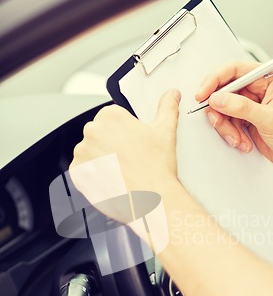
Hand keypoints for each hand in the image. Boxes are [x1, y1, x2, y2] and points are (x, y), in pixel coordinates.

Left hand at [69, 89, 180, 215]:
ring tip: (122, 171)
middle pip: (98, 135)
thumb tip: (171, 95)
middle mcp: (92, 131)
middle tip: (129, 159)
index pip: (111, 119)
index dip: (123, 132)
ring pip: (90, 153)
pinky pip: (82, 171)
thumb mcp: (166, 132)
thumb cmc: (156, 169)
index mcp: (110, 116)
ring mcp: (82, 153)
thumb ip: (167, 108)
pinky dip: (93, 176)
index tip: (132, 144)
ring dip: (100, 160)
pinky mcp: (77, 173)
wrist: (151, 200)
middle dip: (111, 146)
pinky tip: (112, 179)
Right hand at [196, 61, 272, 171]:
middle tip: (219, 122)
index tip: (203, 94)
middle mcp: (259, 89)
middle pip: (225, 91)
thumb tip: (219, 99)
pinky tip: (243, 142)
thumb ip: (242, 108)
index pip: (234, 70)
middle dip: (220, 110)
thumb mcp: (270, 120)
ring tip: (238, 138)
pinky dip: (231, 134)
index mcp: (269, 78)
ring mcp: (252, 104)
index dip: (215, 81)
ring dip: (227, 127)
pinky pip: (228, 122)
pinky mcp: (247, 119)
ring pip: (224, 109)